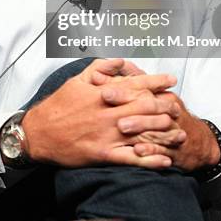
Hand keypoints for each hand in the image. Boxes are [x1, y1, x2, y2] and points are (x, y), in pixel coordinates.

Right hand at [22, 58, 176, 168]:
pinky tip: (165, 160)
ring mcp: (108, 134)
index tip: (171, 79)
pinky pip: (131, 158)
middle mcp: (109, 112)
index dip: (156, 81)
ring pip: (142, 132)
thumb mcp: (78, 79)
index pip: (136, 84)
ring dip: (163, 133)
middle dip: (165, 105)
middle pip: (145, 107)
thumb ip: (101, 67)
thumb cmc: (59, 105)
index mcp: (104, 93)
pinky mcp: (104, 154)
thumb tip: (119, 60)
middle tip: (179, 105)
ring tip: (180, 132)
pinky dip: (150, 160)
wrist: (39, 133)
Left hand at [106, 87, 220, 170]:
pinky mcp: (174, 151)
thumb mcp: (158, 97)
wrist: (198, 143)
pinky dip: (151, 150)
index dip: (121, 85)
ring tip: (121, 126)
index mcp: (161, 96)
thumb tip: (116, 67)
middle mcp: (167, 110)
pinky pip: (163, 150)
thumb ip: (136, 82)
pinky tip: (138, 151)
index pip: (141, 86)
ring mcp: (172, 130)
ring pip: (155, 126)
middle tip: (106, 98)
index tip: (102, 84)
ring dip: (138, 125)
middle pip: (147, 103)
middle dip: (126, 101)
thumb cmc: (170, 117)